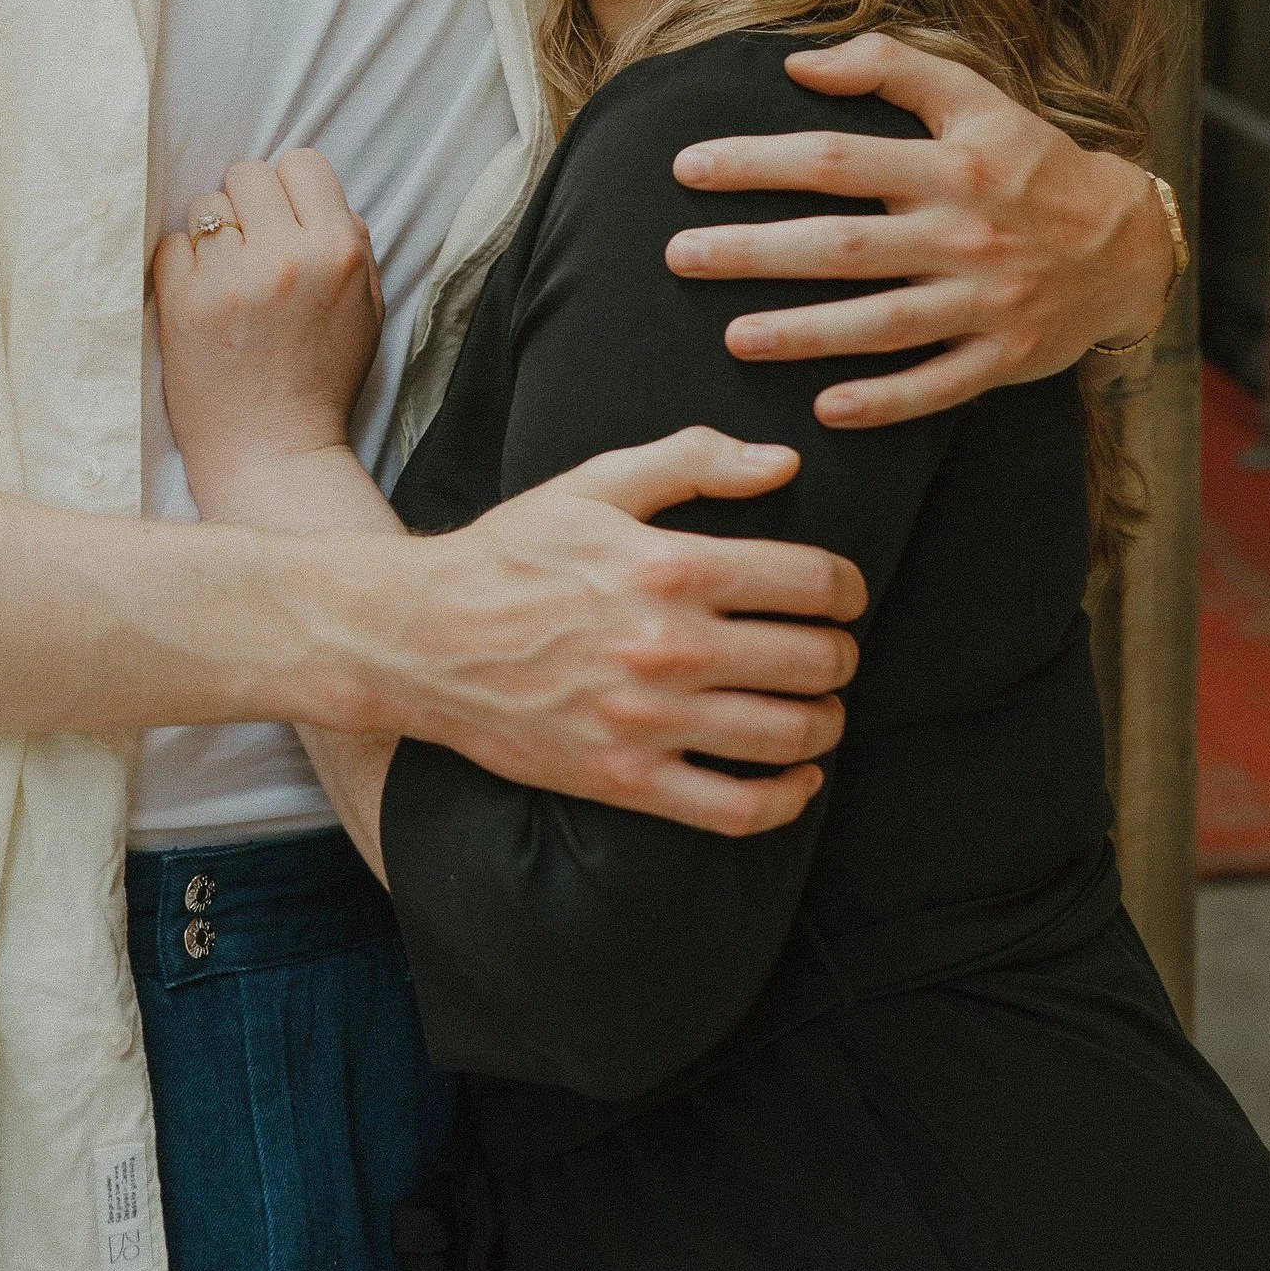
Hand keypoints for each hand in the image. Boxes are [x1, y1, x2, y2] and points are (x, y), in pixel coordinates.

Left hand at [153, 152, 383, 501]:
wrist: (273, 452)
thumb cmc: (321, 381)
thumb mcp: (367, 308)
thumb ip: (350, 243)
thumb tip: (315, 195)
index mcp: (339, 252)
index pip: (303, 162)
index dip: (290, 189)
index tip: (283, 219)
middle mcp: (288, 258)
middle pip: (248, 174)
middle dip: (248, 207)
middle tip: (251, 251)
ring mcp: (232, 280)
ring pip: (206, 205)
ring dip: (212, 235)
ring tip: (225, 278)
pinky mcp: (184, 303)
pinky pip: (170, 244)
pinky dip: (181, 266)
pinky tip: (200, 299)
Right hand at [408, 427, 865, 835]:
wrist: (422, 637)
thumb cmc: (512, 554)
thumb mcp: (595, 483)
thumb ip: (693, 461)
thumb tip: (783, 463)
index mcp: (669, 567)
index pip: (811, 582)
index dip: (847, 588)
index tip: (843, 594)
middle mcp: (668, 647)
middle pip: (814, 661)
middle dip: (839, 655)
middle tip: (829, 650)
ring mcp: (648, 722)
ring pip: (789, 735)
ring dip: (825, 722)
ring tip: (818, 708)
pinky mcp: (625, 781)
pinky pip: (736, 809)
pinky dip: (788, 799)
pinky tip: (800, 778)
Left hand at [664, 32, 1172, 428]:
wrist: (1129, 243)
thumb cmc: (1031, 163)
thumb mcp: (976, 97)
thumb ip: (890, 68)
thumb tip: (798, 63)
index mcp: (947, 167)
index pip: (835, 158)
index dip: (757, 162)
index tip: (687, 168)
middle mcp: (962, 234)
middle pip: (843, 245)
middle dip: (756, 253)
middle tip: (680, 257)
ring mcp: (985, 302)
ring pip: (882, 324)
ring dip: (806, 334)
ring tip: (734, 339)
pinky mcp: (1005, 357)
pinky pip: (938, 386)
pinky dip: (885, 401)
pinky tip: (826, 410)